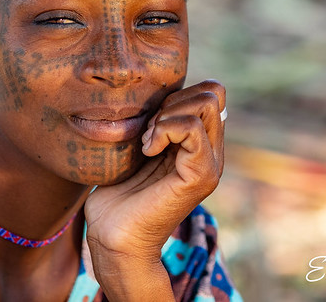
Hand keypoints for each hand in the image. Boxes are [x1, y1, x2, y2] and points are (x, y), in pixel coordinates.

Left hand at [83, 80, 225, 299]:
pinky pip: (192, 128)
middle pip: (213, 93)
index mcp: (200, 144)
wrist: (113, 234)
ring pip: (206, 103)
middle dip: (172, 100)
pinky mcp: (200, 176)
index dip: (178, 94)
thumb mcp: (138, 144)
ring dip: (166, 115)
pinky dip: (164, 129)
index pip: (211, 92)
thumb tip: (158, 92)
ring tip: (147, 143)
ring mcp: (210, 165)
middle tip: (148, 131)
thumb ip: (156, 122)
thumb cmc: (117, 190)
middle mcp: (212, 153)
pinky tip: (147, 150)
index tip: (149, 120)